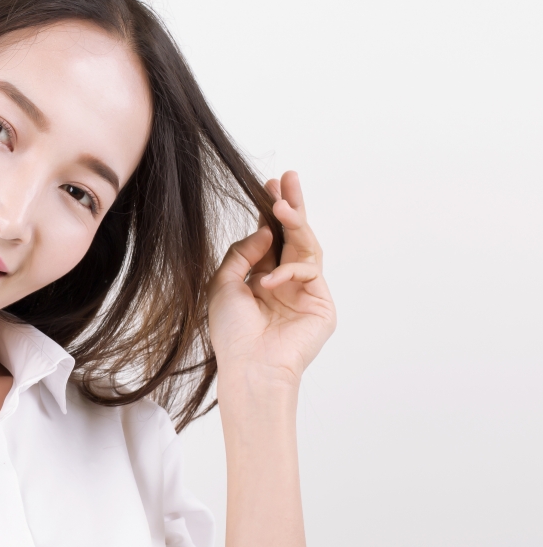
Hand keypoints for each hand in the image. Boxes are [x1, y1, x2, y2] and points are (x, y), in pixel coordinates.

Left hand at [207, 171, 336, 398]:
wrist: (249, 367)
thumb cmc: (232, 332)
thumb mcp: (224, 283)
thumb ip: (242, 252)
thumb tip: (265, 229)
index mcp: (262, 278)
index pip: (272, 238)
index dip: (271, 213)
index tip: (269, 186)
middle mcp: (286, 283)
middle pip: (294, 236)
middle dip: (291, 206)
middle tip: (288, 179)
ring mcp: (306, 293)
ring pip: (307, 247)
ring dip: (295, 222)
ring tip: (282, 204)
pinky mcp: (322, 305)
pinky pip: (308, 271)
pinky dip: (287, 271)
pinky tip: (267, 281)